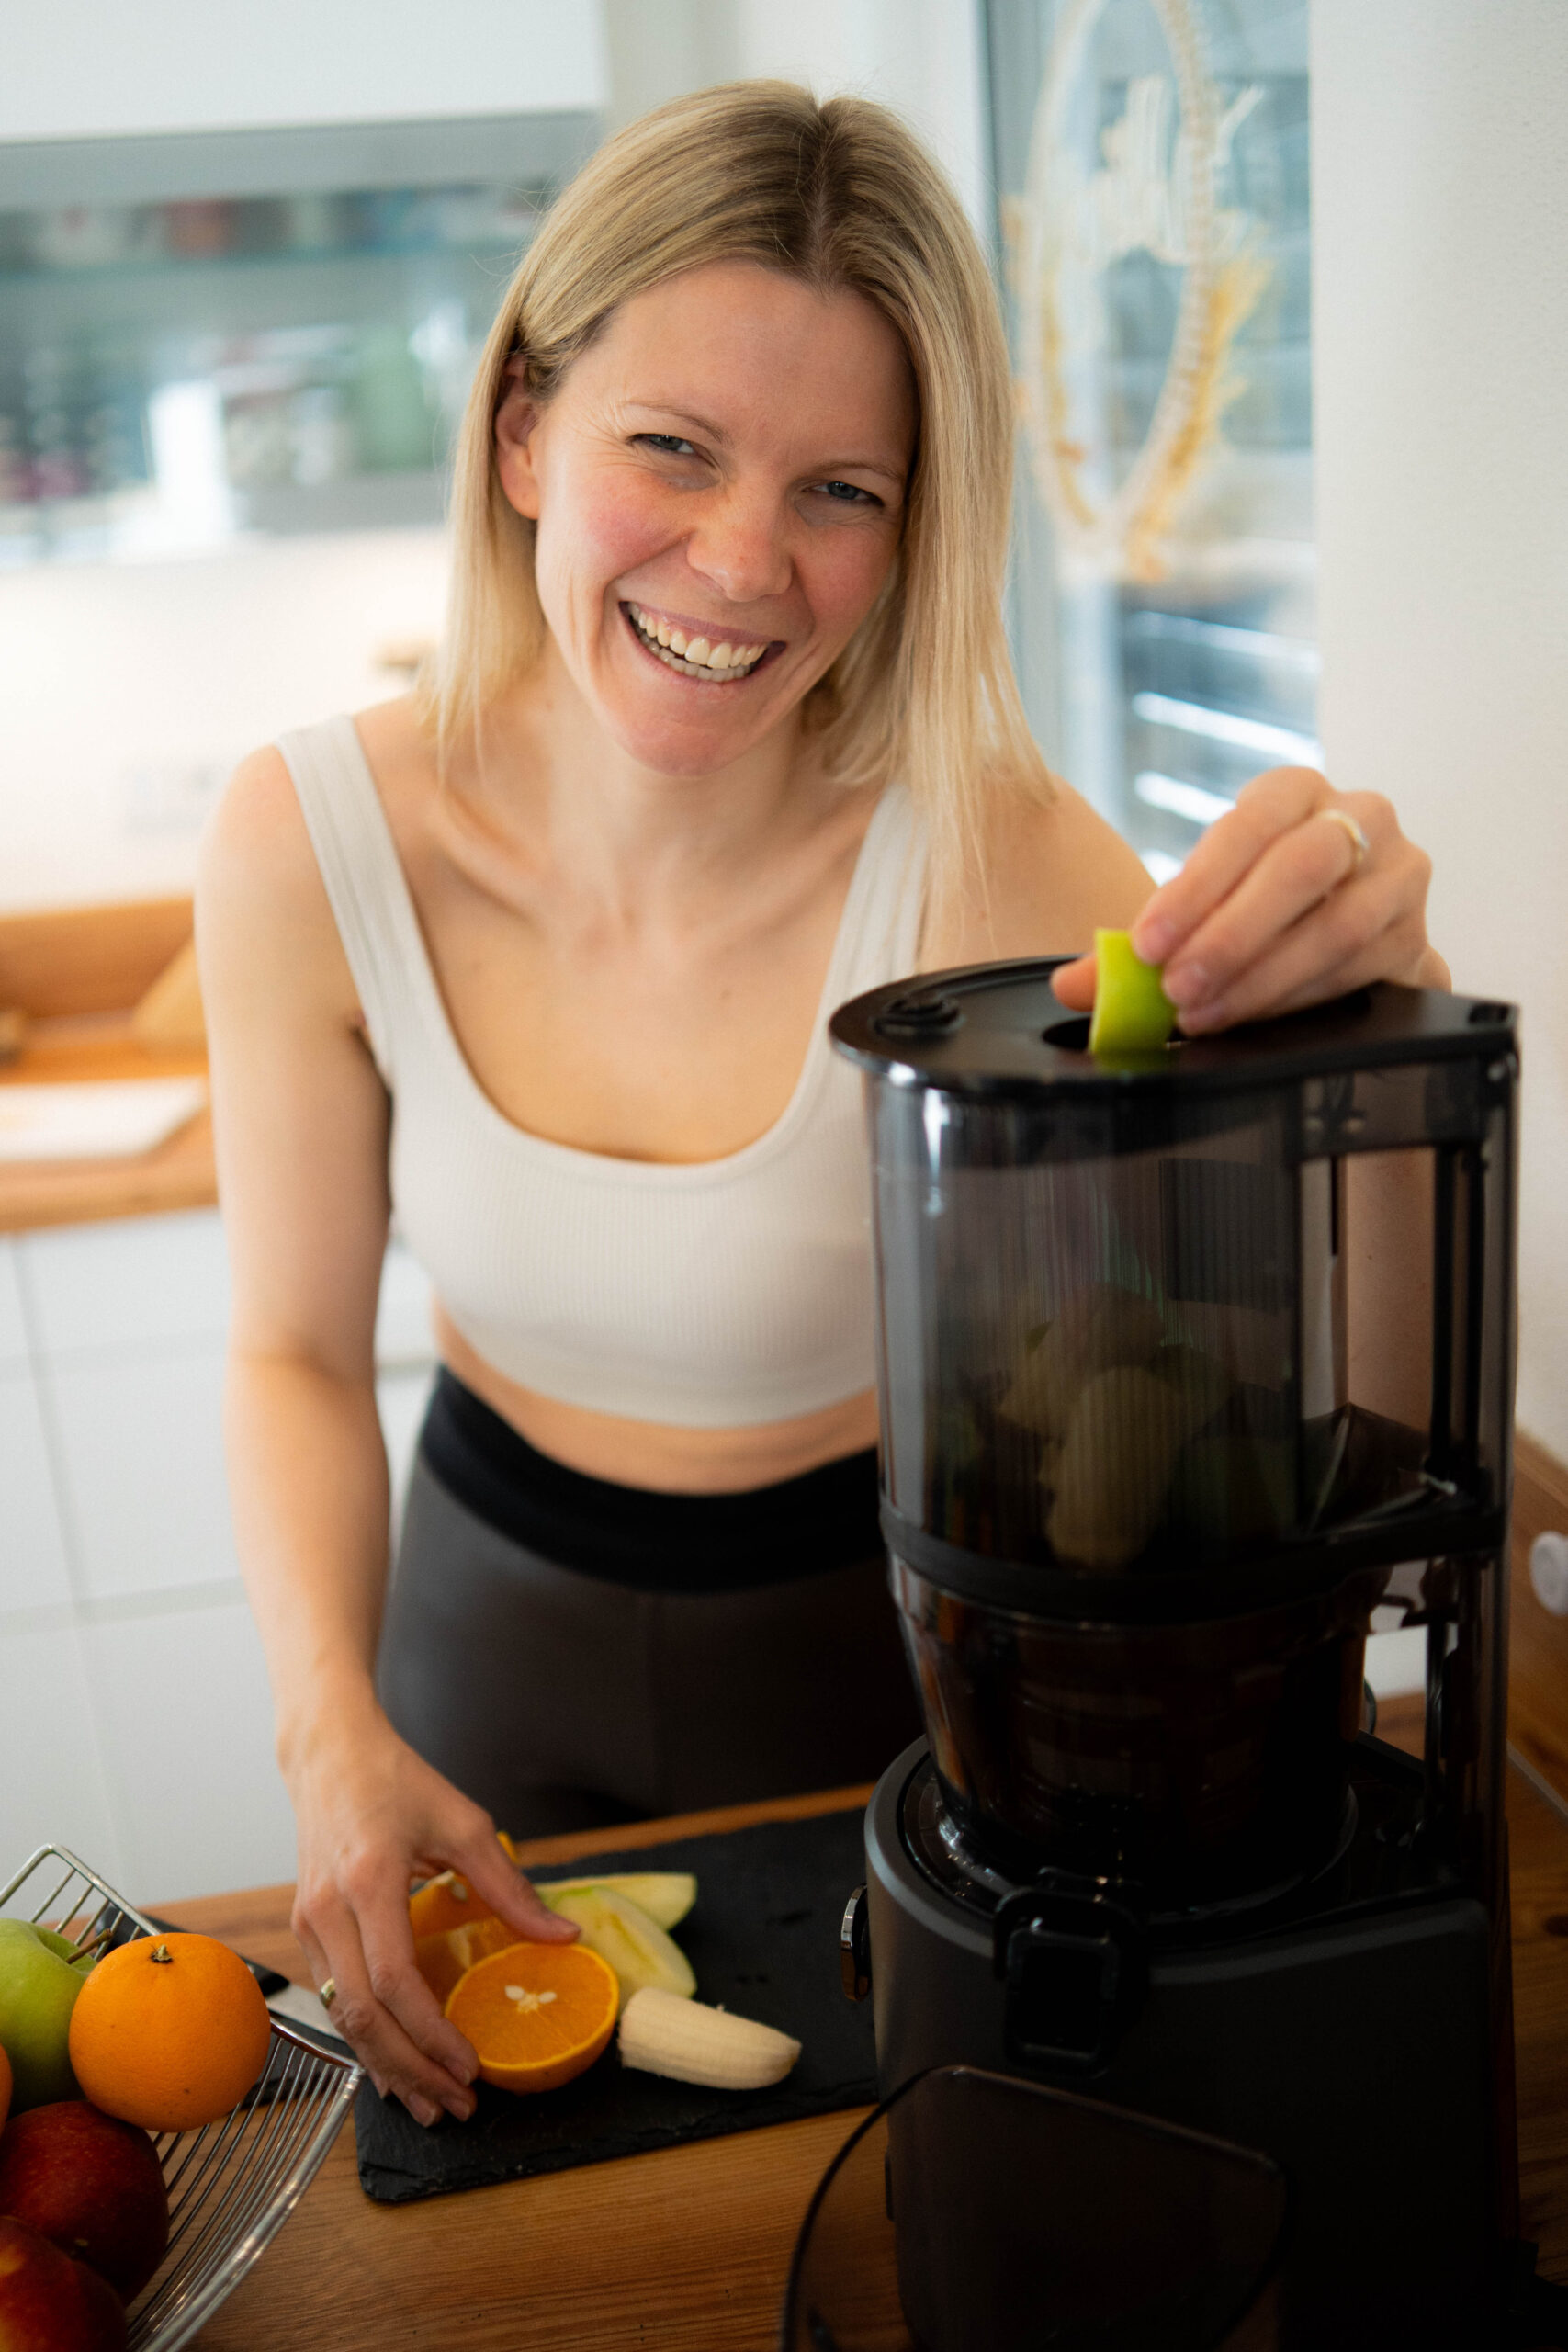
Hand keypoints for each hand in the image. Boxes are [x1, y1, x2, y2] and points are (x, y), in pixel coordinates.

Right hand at [285, 1704, 577, 2125]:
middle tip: (456, 2105)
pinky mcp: (303, 1927)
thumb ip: (509, 1886)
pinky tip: (394, 2063)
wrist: (329, 1752)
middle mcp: (329, 1910)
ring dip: (385, 2066)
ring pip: (341, 2016)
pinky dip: (364, 2037)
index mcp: (370, 1881)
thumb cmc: (397, 1782)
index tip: (470, 2066)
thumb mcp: (464, 1822)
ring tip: (428, 2103)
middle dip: (410, 2070)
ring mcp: (308, 1921)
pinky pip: (332, 1996)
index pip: (395, 1980)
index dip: (431, 2034)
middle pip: (362, 2015)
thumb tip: (563, 1936)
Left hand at [1053, 767, 1446, 1032]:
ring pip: (1338, 924)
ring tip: (1206, 1012)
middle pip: (1301, 867)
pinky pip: (1363, 968)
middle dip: (1231, 935)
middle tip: (1178, 988)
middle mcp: (1359, 817)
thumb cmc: (1255, 912)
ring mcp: (1399, 874)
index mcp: (1293, 793)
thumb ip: (1133, 950)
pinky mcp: (1417, 935)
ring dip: (1264, 977)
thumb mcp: (1195, 915)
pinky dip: (1301, 999)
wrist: (1336, 943)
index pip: (1247, 825)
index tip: (1147, 945)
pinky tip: (1255, 1019)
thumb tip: (1073, 985)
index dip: (1196, 887)